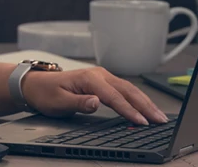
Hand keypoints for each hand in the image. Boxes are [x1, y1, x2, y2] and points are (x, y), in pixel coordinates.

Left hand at [21, 67, 168, 124]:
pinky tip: (145, 107)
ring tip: (159, 116)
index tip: (141, 122)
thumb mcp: (58, 102)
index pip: (114, 96)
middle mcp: (99, 74)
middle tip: (160, 120)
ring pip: (129, 89)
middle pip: (127, 90)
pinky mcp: (103, 81)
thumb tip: (96, 102)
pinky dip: (137, 99)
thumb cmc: (46, 93)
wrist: (36, 84)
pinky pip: (124, 90)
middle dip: (145, 106)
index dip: (129, 110)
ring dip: (145, 102)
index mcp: (89, 78)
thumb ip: (79, 103)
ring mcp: (102, 76)